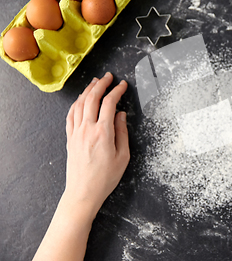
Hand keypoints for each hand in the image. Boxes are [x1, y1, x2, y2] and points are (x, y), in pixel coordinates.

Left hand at [64, 72, 129, 214]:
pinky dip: (76, 103)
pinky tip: (81, 100)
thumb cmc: (105, 178)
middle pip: (92, 98)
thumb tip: (121, 115)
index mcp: (103, 133)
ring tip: (95, 82)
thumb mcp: (123, 156)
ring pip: (79, 104)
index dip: (117, 91)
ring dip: (88, 90)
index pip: (109, 103)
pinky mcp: (70, 138)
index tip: (123, 85)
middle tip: (109, 77)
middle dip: (101, 84)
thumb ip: (122, 132)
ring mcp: (76, 133)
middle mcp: (87, 129)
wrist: (83, 192)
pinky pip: (71, 115)